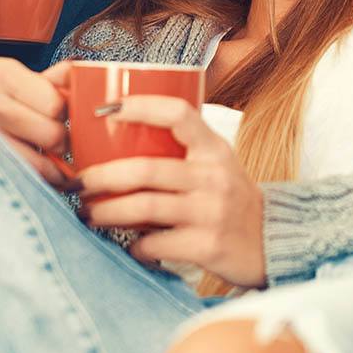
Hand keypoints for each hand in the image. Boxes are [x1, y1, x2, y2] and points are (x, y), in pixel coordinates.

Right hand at [0, 59, 70, 184]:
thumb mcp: (6, 76)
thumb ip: (47, 79)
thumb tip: (83, 75)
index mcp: (3, 74)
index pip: (58, 104)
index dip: (67, 115)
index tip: (63, 119)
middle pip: (54, 135)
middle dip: (62, 142)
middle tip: (56, 142)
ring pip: (42, 165)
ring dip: (53, 168)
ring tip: (49, 162)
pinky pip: (25, 181)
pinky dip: (37, 182)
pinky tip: (35, 174)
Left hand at [76, 96, 266, 288]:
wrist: (275, 243)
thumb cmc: (230, 198)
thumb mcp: (216, 164)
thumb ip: (180, 150)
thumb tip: (115, 138)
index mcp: (214, 148)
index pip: (178, 113)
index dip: (140, 106)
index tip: (105, 108)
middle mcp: (214, 176)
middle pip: (145, 169)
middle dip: (101, 177)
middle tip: (77, 183)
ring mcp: (211, 212)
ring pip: (143, 207)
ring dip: (106, 211)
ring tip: (87, 213)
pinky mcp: (208, 246)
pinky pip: (155, 244)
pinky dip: (134, 246)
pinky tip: (127, 244)